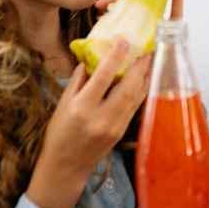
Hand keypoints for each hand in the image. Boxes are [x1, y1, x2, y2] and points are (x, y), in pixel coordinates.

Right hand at [27, 39, 152, 207]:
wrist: (66, 167)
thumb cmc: (59, 134)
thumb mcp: (62, 105)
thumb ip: (78, 81)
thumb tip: (92, 58)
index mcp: (81, 109)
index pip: (102, 78)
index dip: (115, 57)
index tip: (124, 40)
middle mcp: (100, 118)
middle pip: (127, 87)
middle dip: (139, 66)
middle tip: (146, 48)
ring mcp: (114, 127)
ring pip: (135, 96)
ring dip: (144, 76)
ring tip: (149, 59)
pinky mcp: (122, 132)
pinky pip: (135, 106)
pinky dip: (141, 90)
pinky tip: (144, 79)